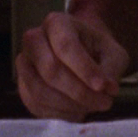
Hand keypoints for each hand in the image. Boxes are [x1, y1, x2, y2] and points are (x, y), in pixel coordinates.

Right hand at [14, 11, 132, 120]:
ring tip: (93, 106)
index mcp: (56, 23)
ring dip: (70, 105)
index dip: (85, 69)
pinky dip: (60, 113)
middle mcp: (33, 40)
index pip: (66, 46)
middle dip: (79, 91)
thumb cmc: (98, 52)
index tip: (104, 87)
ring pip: (40, 91)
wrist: (83, 56)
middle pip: (50, 70)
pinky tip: (78, 110)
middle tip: (104, 102)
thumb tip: (104, 89)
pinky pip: (36, 105)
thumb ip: (111, 70)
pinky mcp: (23, 87)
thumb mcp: (114, 54)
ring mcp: (25, 64)